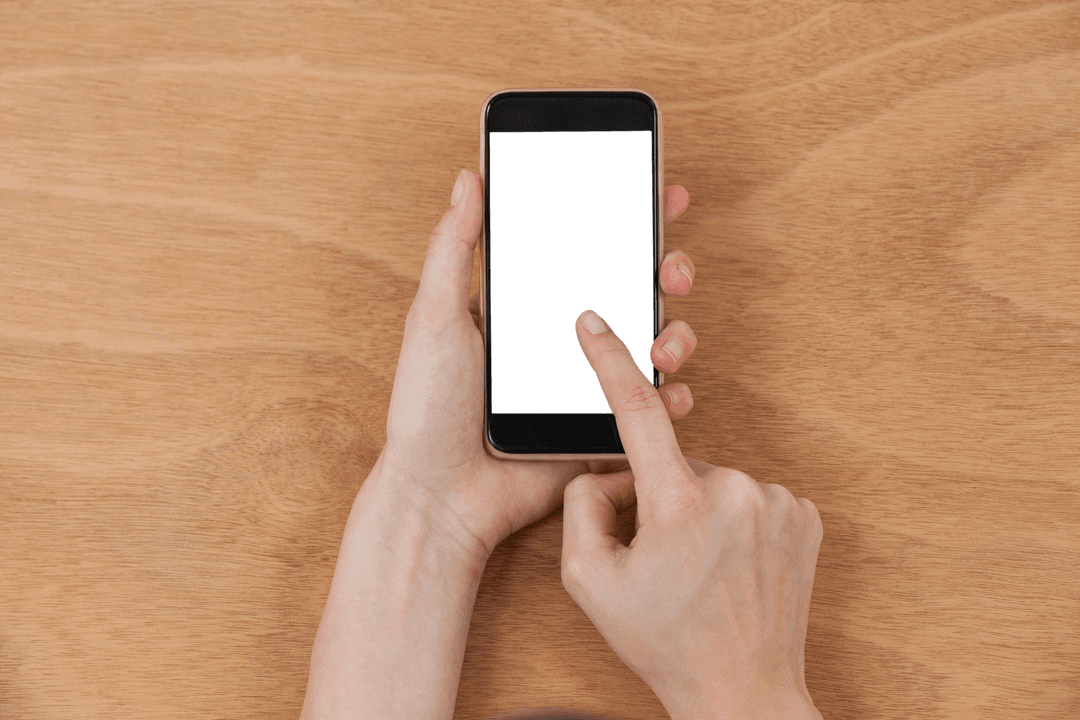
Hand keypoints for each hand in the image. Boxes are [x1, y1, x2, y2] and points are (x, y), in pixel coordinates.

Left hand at [380, 168, 698, 562]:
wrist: (440, 495)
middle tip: (668, 269)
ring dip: (675, 332)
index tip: (658, 192)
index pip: (583, 250)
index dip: (623, 220)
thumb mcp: (435, 316)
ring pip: (649, 344)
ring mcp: (584, 384)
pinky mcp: (598, 429)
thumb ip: (454, 247)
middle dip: (663, 271)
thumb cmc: (428, 408)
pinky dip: (669, 398)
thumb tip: (468, 178)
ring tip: (665, 341)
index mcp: (525, 306)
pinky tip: (669, 390)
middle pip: (630, 291)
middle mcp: (562, 340)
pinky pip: (647, 408)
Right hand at [560, 313, 823, 719]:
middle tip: (661, 557)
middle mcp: (735, 492)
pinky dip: (734, 520)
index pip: (635, 410)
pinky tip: (732, 564)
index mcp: (678, 505)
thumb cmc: (665, 642)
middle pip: (674, 463)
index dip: (609, 359)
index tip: (594, 323)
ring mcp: (777, 502)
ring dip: (699, 510)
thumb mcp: (588, 580)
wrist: (744, 692)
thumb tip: (609, 471)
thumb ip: (582, 505)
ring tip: (701, 569)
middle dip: (658, 494)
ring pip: (714, 481)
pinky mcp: (803, 515)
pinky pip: (750, 496)